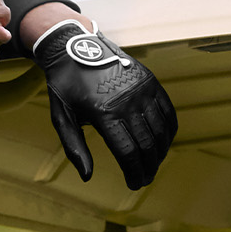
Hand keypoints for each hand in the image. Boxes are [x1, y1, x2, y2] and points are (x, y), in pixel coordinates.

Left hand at [32, 19, 177, 190]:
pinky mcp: (150, 81)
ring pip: (160, 130)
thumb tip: (87, 176)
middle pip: (146, 144)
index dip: (133, 172)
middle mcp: (127, 100)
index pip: (127, 152)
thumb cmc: (66, 87)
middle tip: (145, 179)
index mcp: (104, 112)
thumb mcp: (61, 118)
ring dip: (159, 152)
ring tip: (153, 165)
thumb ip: (74, 148)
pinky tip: (163, 144)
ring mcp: (141, 89)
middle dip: (148, 167)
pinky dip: (168, 131)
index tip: (134, 184)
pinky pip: (167, 111)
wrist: (75, 47)